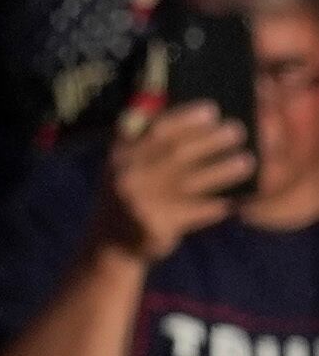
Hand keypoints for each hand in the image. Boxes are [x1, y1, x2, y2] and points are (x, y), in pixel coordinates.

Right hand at [97, 98, 252, 263]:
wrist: (110, 245)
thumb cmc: (131, 195)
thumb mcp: (126, 165)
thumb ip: (148, 141)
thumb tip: (196, 117)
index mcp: (121, 155)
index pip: (154, 130)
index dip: (184, 119)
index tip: (212, 110)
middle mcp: (127, 175)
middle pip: (176, 152)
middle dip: (209, 140)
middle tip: (237, 131)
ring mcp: (140, 201)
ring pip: (190, 181)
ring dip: (222, 170)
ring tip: (247, 162)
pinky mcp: (155, 225)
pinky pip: (194, 211)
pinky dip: (215, 205)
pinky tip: (233, 201)